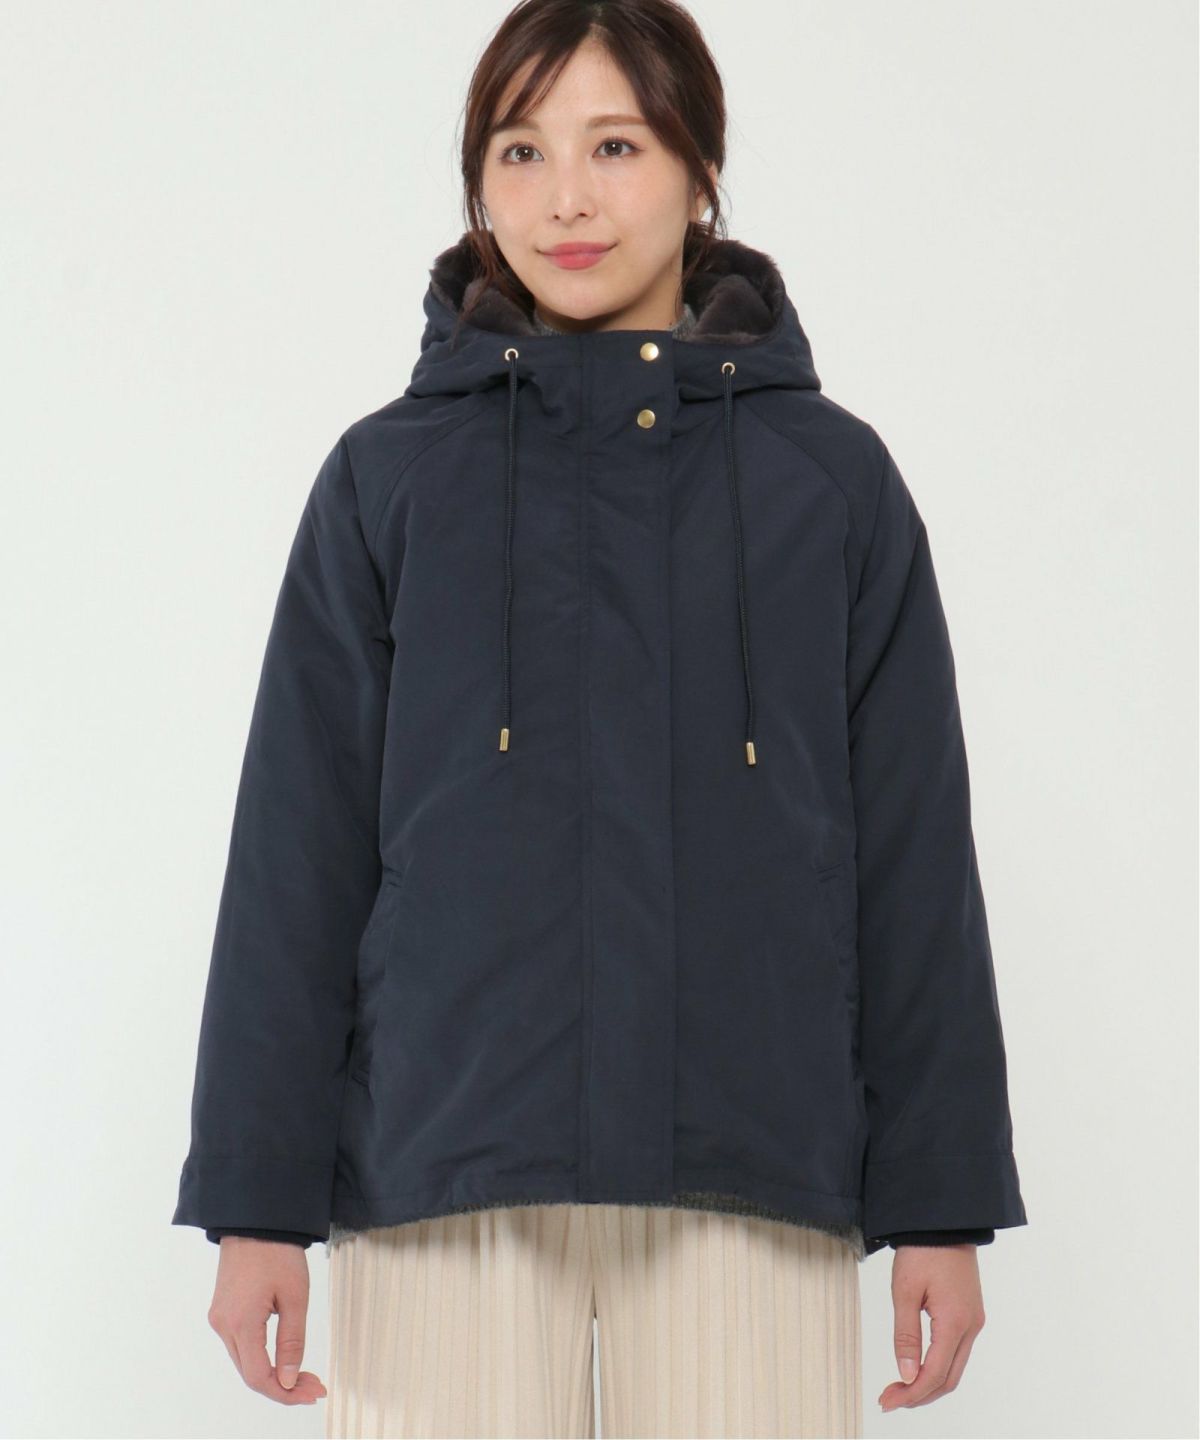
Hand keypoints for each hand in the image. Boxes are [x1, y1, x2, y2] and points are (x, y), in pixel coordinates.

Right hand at [207, 1236, 327, 1405]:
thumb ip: (292, 1341)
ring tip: (304, 1375)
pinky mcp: (222, 1310)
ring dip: (272, 1373)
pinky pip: (240, 1345)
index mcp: (240, 1323)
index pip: (260, 1377)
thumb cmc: (278, 1252)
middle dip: (283, 1386)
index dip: (287, 1392)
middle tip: (314, 1386)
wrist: (254, 1219)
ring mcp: (219, 1318)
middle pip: (250, 1374)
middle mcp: (222, 1326)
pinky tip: (282, 1357)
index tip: (313, 1393)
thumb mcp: (295, 1296)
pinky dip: (261, 1357)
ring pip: (244, 1362)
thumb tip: (290, 1380)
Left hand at [878, 1244, 985, 1412]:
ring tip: (900, 1387)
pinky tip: (918, 1367)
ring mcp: (974, 1320)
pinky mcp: (970, 1313)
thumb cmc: (921, 1251)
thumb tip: (906, 1375)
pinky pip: (957, 1351)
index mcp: (955, 1322)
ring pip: (955, 1367)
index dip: (911, 1393)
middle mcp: (971, 1326)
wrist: (943, 1221)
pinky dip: (938, 1366)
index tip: (887, 1402)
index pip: (935, 1374)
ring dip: (929, 1383)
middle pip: (949, 1379)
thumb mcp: (905, 1290)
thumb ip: (906, 1336)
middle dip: (920, 1394)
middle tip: (890, 1400)